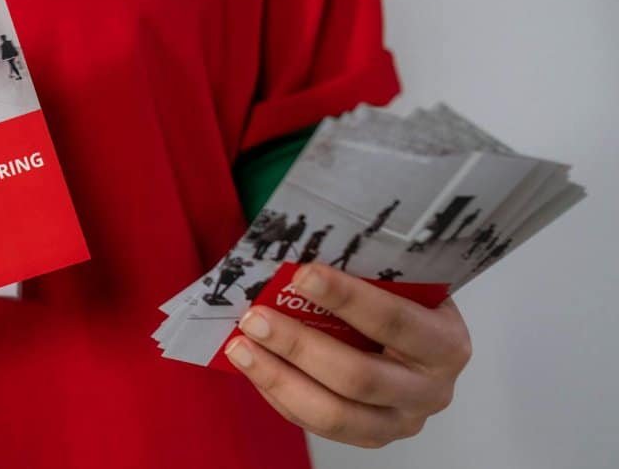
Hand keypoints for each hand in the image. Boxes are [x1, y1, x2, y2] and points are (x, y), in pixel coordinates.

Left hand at [224, 263, 470, 447]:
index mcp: (446, 342)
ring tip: (241, 347)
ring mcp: (401, 421)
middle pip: (358, 377)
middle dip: (299, 345)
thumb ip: (365, 273)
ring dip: (279, 378)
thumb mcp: (400, 283)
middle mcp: (430, 389)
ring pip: (333, 414)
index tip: (301, 276)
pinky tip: (254, 367)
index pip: (394, 321)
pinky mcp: (371, 437)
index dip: (346, 299)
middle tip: (255, 318)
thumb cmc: (402, 302)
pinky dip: (280, 395)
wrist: (419, 341)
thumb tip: (298, 250)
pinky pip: (318, 426)